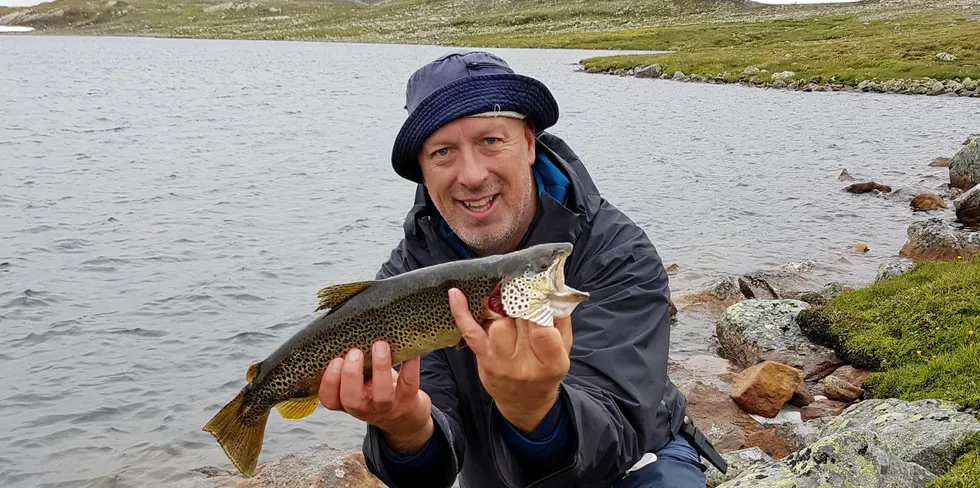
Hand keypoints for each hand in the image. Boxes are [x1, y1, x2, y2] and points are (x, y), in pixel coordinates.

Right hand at [319, 341, 433, 454]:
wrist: (405, 414)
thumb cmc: (376, 390)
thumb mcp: (359, 382)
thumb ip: (350, 367)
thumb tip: (348, 333)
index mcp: (348, 402)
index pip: (329, 400)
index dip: (329, 382)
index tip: (335, 360)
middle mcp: (365, 409)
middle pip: (352, 400)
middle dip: (350, 374)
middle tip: (355, 352)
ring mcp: (387, 407)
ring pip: (382, 395)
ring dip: (380, 368)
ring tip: (379, 346)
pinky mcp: (408, 400)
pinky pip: (409, 382)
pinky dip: (410, 364)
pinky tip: (409, 350)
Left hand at [448, 287, 572, 432]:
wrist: (525, 402)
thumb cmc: (546, 370)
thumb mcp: (565, 349)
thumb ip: (560, 319)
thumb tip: (549, 289)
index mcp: (552, 363)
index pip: (543, 332)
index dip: (538, 311)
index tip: (537, 299)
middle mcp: (525, 366)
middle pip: (519, 324)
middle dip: (522, 308)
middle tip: (524, 302)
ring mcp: (501, 364)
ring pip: (498, 326)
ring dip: (504, 314)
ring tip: (511, 314)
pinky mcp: (483, 359)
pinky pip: (470, 333)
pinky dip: (461, 313)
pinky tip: (456, 294)